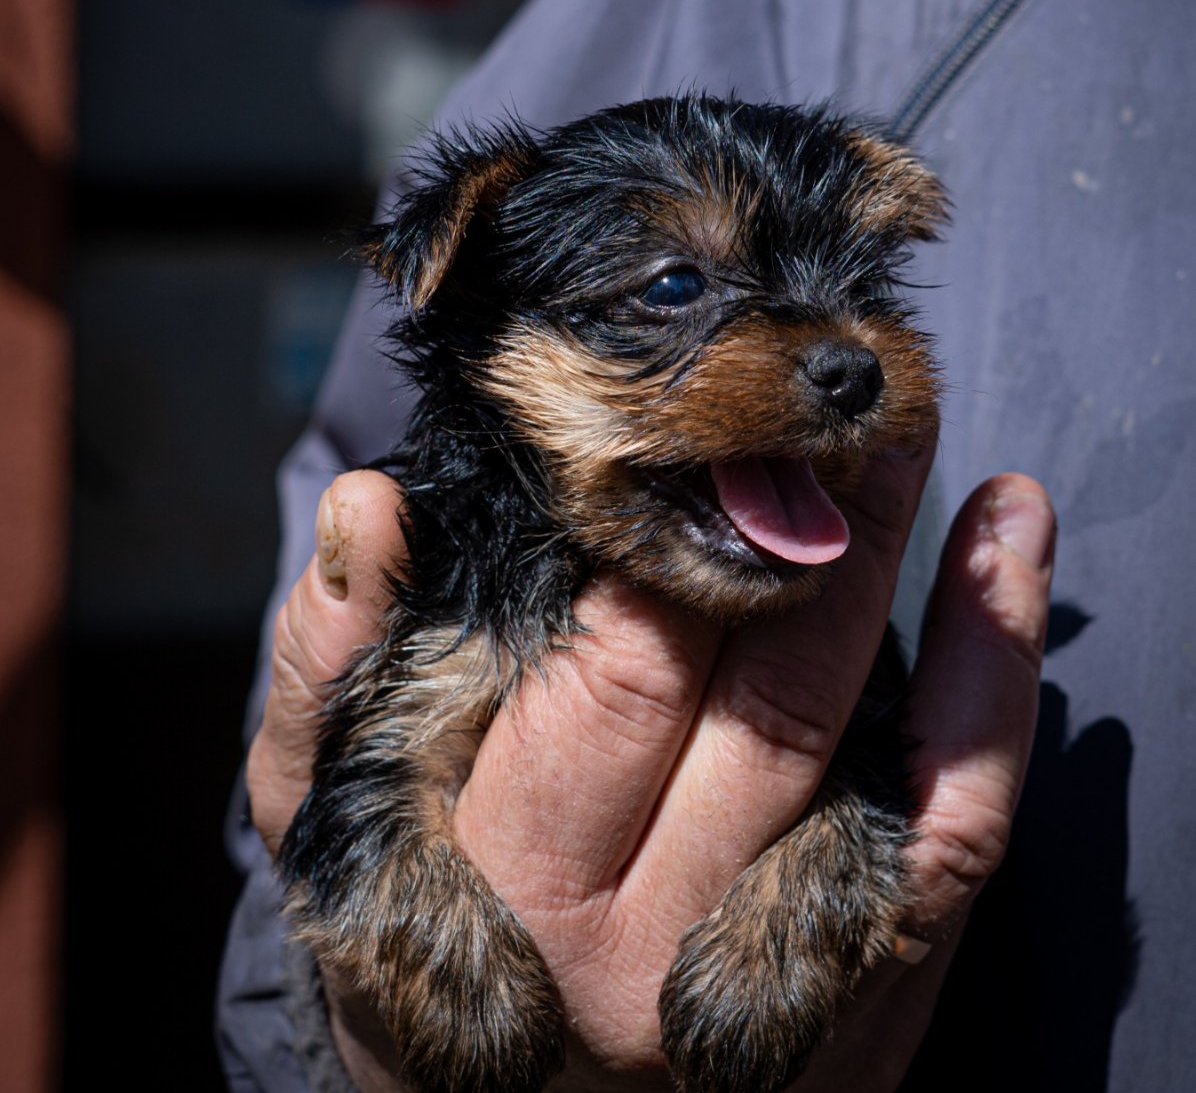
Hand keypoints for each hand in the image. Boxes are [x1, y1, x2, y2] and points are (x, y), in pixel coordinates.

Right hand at [247, 459, 1053, 1091]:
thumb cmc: (408, 945)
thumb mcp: (323, 818)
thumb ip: (327, 666)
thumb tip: (374, 507)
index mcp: (514, 882)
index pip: (619, 662)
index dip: (667, 525)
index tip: (694, 421)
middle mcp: (658, 943)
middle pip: (759, 684)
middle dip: (798, 515)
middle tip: (819, 390)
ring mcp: (782, 975)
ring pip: (869, 731)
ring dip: (902, 558)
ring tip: (902, 429)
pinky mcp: (872, 986)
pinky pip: (959, 818)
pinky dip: (996, 674)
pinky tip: (1001, 551)